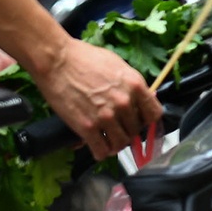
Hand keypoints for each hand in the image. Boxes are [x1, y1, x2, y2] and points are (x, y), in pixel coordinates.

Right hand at [37, 39, 160, 160]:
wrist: (57, 60)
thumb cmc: (84, 58)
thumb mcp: (117, 65)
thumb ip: (131, 84)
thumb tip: (141, 98)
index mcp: (135, 85)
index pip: (154, 114)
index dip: (147, 120)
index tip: (139, 121)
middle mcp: (124, 102)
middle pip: (137, 131)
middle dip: (127, 130)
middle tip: (116, 127)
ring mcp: (106, 116)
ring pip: (121, 144)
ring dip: (115, 144)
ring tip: (107, 138)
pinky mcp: (87, 127)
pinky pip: (101, 151)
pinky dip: (100, 152)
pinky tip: (96, 146)